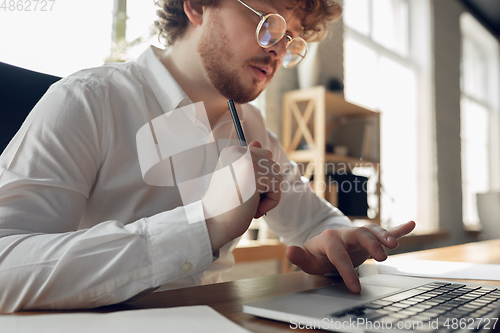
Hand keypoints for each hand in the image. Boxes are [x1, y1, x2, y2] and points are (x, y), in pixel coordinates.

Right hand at [203, 141, 282, 251]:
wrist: (212, 222)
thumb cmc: (224, 204)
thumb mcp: (236, 179)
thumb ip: (248, 163)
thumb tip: (258, 143)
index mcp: (232, 151)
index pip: (263, 156)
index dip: (259, 178)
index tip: (241, 189)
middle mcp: (239, 151)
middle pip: (273, 165)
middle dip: (265, 186)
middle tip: (244, 198)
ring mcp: (247, 161)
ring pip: (277, 177)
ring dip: (267, 196)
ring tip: (247, 202)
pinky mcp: (254, 174)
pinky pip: (277, 188)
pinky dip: (269, 203)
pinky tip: (251, 207)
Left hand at [286, 221, 415, 292]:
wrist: (326, 247)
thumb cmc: (317, 255)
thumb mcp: (307, 259)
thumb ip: (299, 256)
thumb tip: (288, 251)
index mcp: (330, 239)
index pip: (338, 254)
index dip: (346, 271)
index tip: (355, 287)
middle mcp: (346, 233)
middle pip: (359, 235)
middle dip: (370, 244)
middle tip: (381, 258)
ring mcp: (358, 234)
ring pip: (372, 231)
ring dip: (384, 236)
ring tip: (395, 244)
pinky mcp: (369, 238)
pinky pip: (385, 230)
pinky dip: (398, 229)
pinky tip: (411, 225)